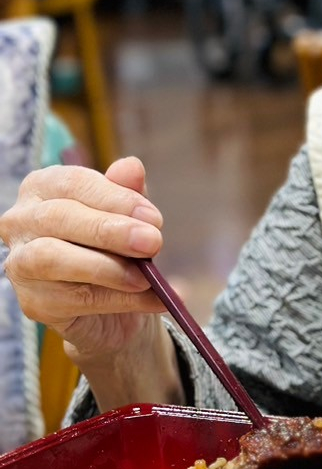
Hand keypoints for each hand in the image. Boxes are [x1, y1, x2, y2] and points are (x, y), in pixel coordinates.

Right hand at [0, 156, 166, 367]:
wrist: (117, 297)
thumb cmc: (116, 242)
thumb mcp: (128, 212)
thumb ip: (128, 191)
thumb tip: (131, 167)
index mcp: (43, 187)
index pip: (73, 183)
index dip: (115, 198)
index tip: (153, 217)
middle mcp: (21, 221)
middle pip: (59, 217)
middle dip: (109, 230)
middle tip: (153, 243)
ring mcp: (21, 263)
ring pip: (53, 258)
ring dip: (107, 268)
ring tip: (146, 278)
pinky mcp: (34, 302)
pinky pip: (74, 299)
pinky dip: (118, 299)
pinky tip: (151, 299)